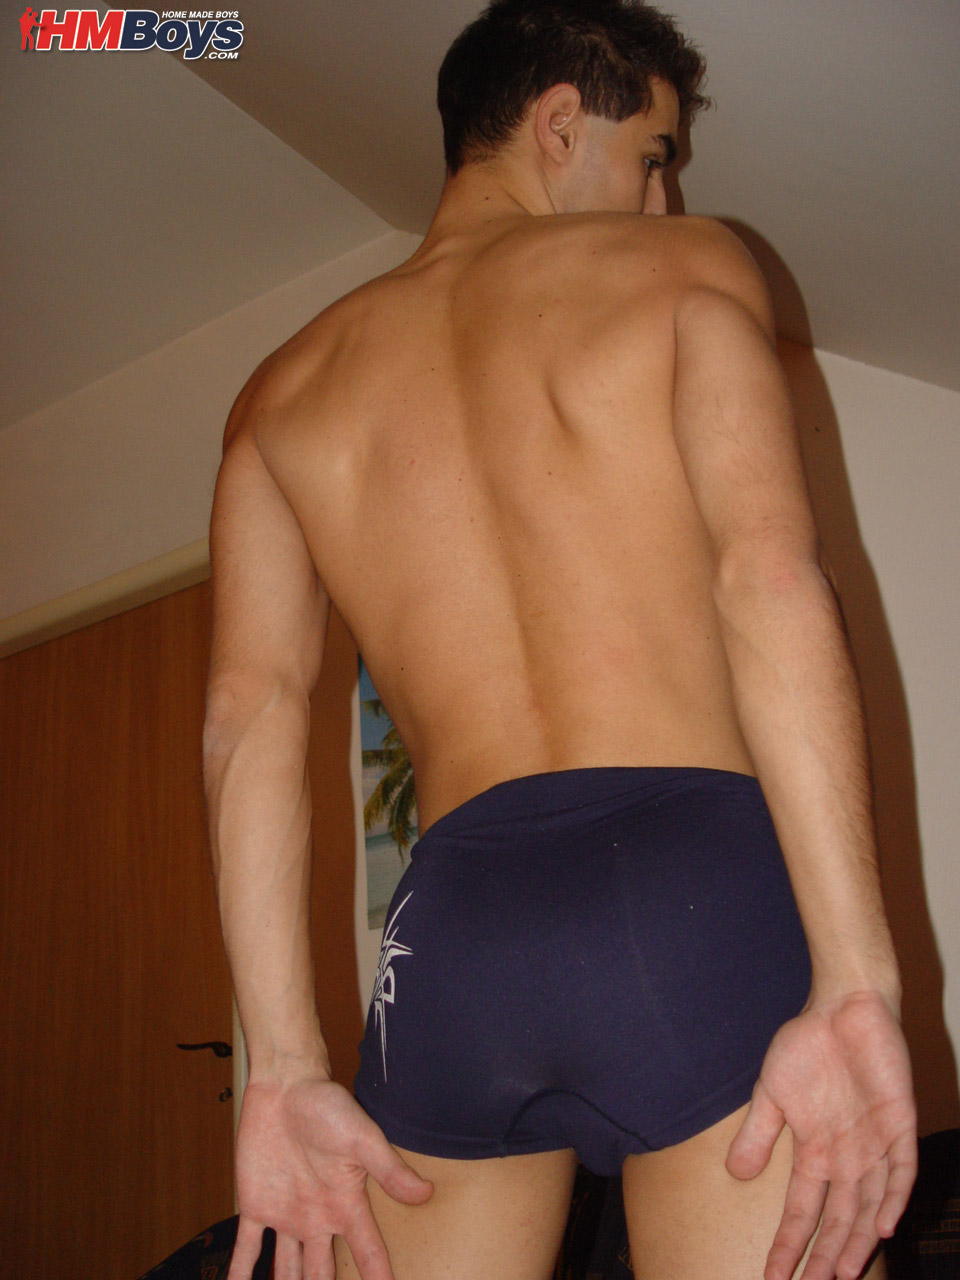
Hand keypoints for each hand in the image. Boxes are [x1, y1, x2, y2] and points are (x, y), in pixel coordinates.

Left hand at [226, 1071, 433, 1279]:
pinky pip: (247, 1250)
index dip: (379, 1279)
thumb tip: (426, 1194)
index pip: (368, 1253)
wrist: (285, 1086)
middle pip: (325, 1274)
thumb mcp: (362, 1137)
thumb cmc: (328, 1106)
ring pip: (288, 1272)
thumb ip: (388, 1169)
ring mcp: (286, 1217)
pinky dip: (240, 1274)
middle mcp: (319, 1219)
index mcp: (347, 1205)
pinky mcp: (256, 1207)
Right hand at [724, 988, 916, 1279]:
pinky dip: (893, 1198)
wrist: (842, 1004)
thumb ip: (758, 1133)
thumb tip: (736, 1174)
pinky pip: (901, 1169)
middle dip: (826, 1257)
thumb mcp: (771, 1090)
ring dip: (858, 1241)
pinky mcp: (899, 1123)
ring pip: (871, 1206)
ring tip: (842, 1274)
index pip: (803, 1212)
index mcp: (817, 1152)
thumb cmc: (806, 1044)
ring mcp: (876, 1142)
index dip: (789, 1246)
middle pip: (839, 1219)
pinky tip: (883, 1225)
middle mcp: (849, 1157)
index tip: (772, 1277)